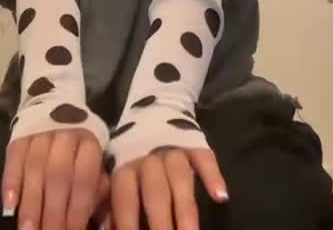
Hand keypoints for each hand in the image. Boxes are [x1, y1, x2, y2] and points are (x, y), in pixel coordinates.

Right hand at [2, 128, 107, 229]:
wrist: (55, 100)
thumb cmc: (78, 146)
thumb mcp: (96, 160)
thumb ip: (97, 188)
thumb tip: (97, 219)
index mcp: (89, 142)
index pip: (84, 178)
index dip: (78, 208)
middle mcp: (65, 134)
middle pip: (58, 175)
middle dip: (53, 212)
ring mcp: (40, 132)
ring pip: (35, 168)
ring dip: (30, 204)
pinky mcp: (19, 133)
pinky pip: (14, 158)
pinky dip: (10, 182)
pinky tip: (9, 204)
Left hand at [110, 148, 227, 229]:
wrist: (154, 113)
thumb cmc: (135, 165)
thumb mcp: (121, 182)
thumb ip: (117, 207)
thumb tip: (111, 228)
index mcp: (125, 170)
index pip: (125, 198)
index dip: (128, 221)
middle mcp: (148, 158)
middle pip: (155, 191)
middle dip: (160, 222)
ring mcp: (174, 150)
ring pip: (180, 177)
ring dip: (185, 209)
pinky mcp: (196, 143)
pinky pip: (204, 158)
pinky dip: (213, 176)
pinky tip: (220, 197)